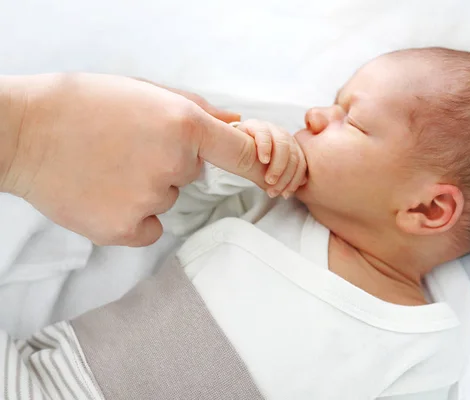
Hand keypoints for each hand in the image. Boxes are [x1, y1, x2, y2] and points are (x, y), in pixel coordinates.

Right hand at [0, 73, 254, 246]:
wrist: (23, 132)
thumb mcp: (143, 91)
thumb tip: (236, 122)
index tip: (266, 175)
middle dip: (168, 163)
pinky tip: (103, 194)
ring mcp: (149, 199)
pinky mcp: (123, 229)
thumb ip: (195, 108)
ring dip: (144, 188)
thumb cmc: (83, 104)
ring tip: (106, 166)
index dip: (256, 164)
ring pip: (165, 198)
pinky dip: (131, 217)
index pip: (241, 153)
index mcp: (183, 125)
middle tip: (127, 148)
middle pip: (191, 175)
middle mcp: (173, 164)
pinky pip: (147, 227)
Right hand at [233, 119, 306, 198]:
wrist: (227, 151)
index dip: (294, 180)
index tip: (285, 194)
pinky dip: (266, 149)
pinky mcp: (255, 125)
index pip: (300, 162)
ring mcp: (270, 128)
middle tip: (274, 189)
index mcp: (290, 146)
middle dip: (285, 177)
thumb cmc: (248, 164)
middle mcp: (282, 135)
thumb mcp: (267, 174)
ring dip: (278, 166)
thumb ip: (283, 178)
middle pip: (294, 155)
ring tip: (269, 179)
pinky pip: (265, 135)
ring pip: (283, 145)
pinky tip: (263, 160)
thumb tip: (300, 184)